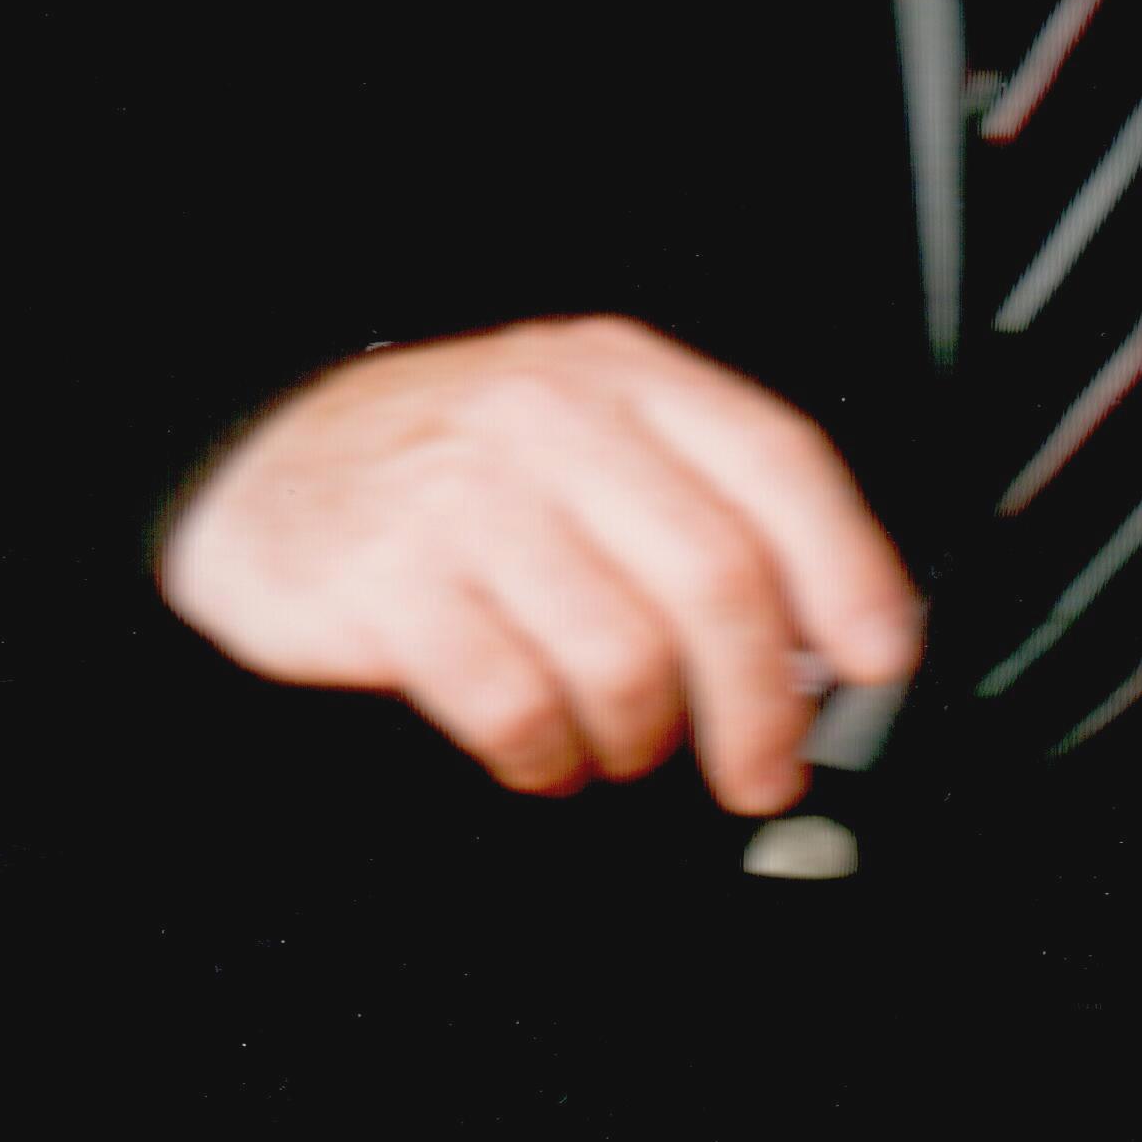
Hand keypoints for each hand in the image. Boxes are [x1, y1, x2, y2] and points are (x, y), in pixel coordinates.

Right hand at [157, 315, 925, 816]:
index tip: (883, 659)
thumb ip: (694, 503)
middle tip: (762, 768)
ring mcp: (465, 495)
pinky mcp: (391, 581)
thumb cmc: (450, 466)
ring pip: (624, 657)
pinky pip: (515, 705)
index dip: (849, 570)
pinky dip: (546, 756)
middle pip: (714, 578)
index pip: (776, 460)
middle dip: (762, 703)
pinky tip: (539, 749)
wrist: (259, 464)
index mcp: (620, 373)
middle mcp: (550, 417)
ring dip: (641, 740)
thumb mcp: (581, 433)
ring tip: (619, 745)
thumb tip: (823, 638)